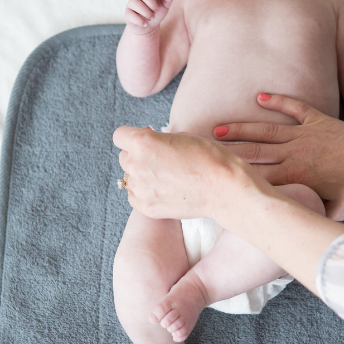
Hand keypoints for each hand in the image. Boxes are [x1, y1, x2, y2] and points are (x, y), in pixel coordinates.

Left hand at [112, 126, 254, 220]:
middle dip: (137, 156)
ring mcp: (140, 189)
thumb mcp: (181, 136)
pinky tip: (163, 190)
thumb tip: (148, 145)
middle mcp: (136, 165)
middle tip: (160, 160)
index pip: (120, 135)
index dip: (133, 136)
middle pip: (124, 157)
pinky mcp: (146, 208)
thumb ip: (158, 140)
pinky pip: (134, 196)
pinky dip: (144, 193)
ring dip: (141, 175)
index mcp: (142, 142)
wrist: (224, 188)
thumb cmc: (208, 158)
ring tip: (165, 177)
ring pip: (129, 178)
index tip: (143, 141)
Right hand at [124, 0, 173, 35]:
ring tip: (152, 17)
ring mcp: (131, 3)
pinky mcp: (127, 13)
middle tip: (156, 10)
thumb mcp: (165, 6)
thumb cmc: (156, 12)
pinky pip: (131, 15)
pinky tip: (145, 24)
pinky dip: (140, 21)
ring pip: (135, 3)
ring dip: (146, 12)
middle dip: (151, 2)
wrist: (149, 26)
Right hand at [213, 93, 343, 219]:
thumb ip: (311, 214)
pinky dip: (278, 100)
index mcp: (296, 177)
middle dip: (225, 151)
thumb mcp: (336, 210)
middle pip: (253, 152)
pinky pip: (294, 107)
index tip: (211, 178)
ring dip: (241, 128)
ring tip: (218, 128)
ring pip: (265, 130)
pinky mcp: (318, 120)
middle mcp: (294, 153)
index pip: (257, 178)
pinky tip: (260, 96)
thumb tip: (293, 223)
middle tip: (200, 149)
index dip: (233, 178)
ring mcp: (305, 134)